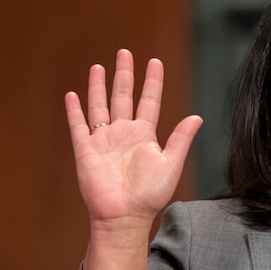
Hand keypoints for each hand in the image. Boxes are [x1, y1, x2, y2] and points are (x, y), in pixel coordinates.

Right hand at [65, 49, 202, 228]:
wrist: (125, 216)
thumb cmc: (150, 195)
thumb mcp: (171, 163)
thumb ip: (180, 139)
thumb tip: (197, 117)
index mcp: (145, 135)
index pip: (149, 101)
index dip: (152, 82)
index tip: (155, 61)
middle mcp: (124, 134)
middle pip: (123, 97)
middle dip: (124, 75)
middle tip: (125, 53)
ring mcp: (104, 141)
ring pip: (100, 106)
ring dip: (98, 87)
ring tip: (99, 66)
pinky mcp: (86, 150)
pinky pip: (78, 125)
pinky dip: (75, 110)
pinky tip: (73, 94)